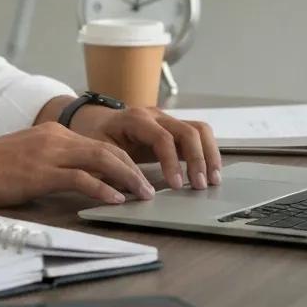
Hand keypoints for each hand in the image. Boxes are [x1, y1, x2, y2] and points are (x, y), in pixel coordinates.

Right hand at [0, 123, 155, 207]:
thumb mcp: (27, 157)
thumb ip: (53, 162)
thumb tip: (79, 180)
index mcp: (52, 132)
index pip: (98, 144)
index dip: (123, 161)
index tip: (138, 177)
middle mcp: (55, 137)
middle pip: (107, 149)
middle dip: (133, 169)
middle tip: (149, 188)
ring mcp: (48, 153)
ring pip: (100, 160)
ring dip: (126, 178)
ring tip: (142, 195)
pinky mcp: (40, 173)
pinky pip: (80, 179)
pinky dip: (102, 189)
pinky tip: (114, 201)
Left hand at [69, 105, 221, 190]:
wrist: (94, 119)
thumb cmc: (95, 135)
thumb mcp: (98, 151)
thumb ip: (113, 169)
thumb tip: (132, 192)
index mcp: (135, 119)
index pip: (162, 137)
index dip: (172, 162)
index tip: (177, 185)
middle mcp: (155, 115)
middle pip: (187, 131)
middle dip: (197, 159)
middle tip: (201, 186)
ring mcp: (167, 119)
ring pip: (199, 129)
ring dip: (209, 154)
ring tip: (213, 180)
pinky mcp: (174, 128)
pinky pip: (198, 135)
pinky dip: (207, 152)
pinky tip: (210, 171)